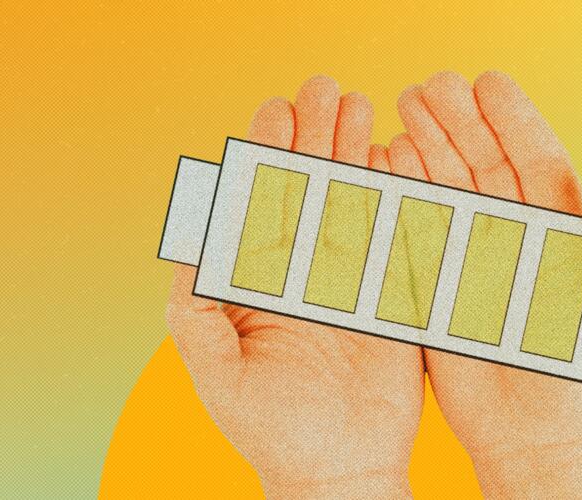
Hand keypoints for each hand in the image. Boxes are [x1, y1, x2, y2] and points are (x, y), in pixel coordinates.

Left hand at [166, 76, 422, 499]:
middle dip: (313, 138)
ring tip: (359, 107)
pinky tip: (396, 159)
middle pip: (307, 191)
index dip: (267, 156)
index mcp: (258, 283)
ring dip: (352, 154)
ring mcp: (349, 280)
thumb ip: (195, 312)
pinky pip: (394, 238)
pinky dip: (395, 198)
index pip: (260, 206)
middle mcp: (302, 273)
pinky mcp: (390, 295)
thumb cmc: (270, 429)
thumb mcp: (217, 373)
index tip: (277, 112)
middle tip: (324, 88)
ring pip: (350, 203)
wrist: (338, 468)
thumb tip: (186, 247)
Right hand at [378, 71, 581, 497]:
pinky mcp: (438, 286)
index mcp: (560, 233)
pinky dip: (404, 195)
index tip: (486, 83)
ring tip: (404, 106)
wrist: (539, 437)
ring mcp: (472, 259)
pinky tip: (388, 160)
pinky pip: (418, 231)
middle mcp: (514, 238)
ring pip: (447, 188)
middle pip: (482, 164)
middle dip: (457, 121)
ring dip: (427, 146)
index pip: (533, 160)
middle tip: (429, 84)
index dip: (511, 119)